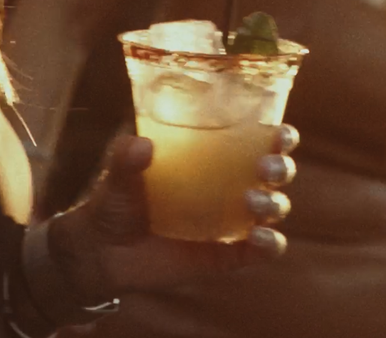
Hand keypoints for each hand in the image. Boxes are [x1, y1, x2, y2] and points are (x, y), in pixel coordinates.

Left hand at [43, 127, 298, 302]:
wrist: (103, 252)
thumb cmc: (116, 201)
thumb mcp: (118, 175)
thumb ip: (126, 158)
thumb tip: (141, 144)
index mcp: (214, 157)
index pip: (258, 139)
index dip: (279, 135)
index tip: (280, 132)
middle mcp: (230, 186)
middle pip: (276, 172)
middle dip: (281, 167)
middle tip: (265, 167)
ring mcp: (231, 221)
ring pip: (274, 208)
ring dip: (273, 203)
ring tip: (251, 201)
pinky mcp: (226, 254)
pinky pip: (261, 250)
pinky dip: (269, 245)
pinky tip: (258, 238)